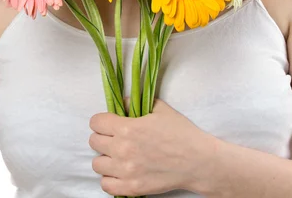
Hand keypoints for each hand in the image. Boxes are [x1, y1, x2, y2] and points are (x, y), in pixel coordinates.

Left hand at [88, 97, 212, 196]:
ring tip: (117, 156)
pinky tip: (120, 172)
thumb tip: (121, 104)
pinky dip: (110, 179)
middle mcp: (123, 149)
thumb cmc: (180, 132)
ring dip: (105, 158)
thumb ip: (136, 103)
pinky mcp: (132, 188)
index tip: (108, 123)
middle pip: (94, 142)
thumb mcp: (159, 109)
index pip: (96, 122)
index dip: (101, 120)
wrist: (197, 161)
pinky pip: (106, 185)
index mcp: (128, 128)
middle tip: (114, 138)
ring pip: (97, 164)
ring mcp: (126, 171)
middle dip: (103, 137)